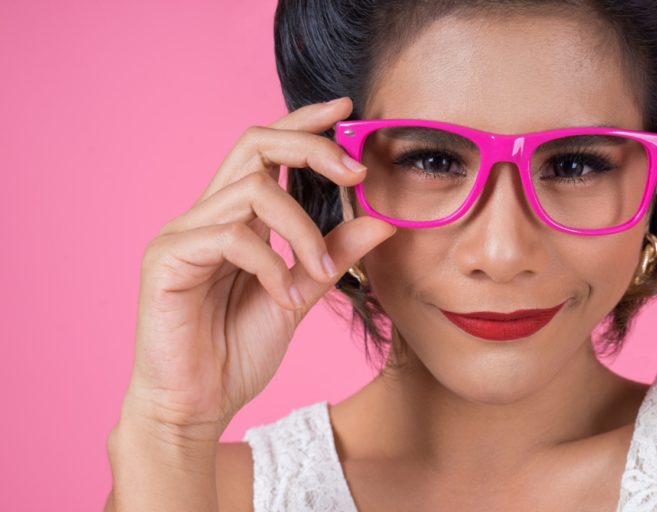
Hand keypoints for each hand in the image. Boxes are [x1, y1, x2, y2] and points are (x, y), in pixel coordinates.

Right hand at [120, 97, 395, 440]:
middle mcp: (206, 215)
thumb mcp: (300, 294)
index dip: (304, 122)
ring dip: (302, 230)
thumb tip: (382, 221)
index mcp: (235, 219)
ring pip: (253, 191)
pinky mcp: (168, 260)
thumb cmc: (237, 351)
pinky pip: (231, 237)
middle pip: (254, 145)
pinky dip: (271, 265)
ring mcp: (183, 234)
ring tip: (318, 273)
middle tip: (355, 173)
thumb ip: (333, 257)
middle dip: (311, 148)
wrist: (195, 407)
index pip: (266, 150)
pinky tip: (283, 296)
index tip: (345, 110)